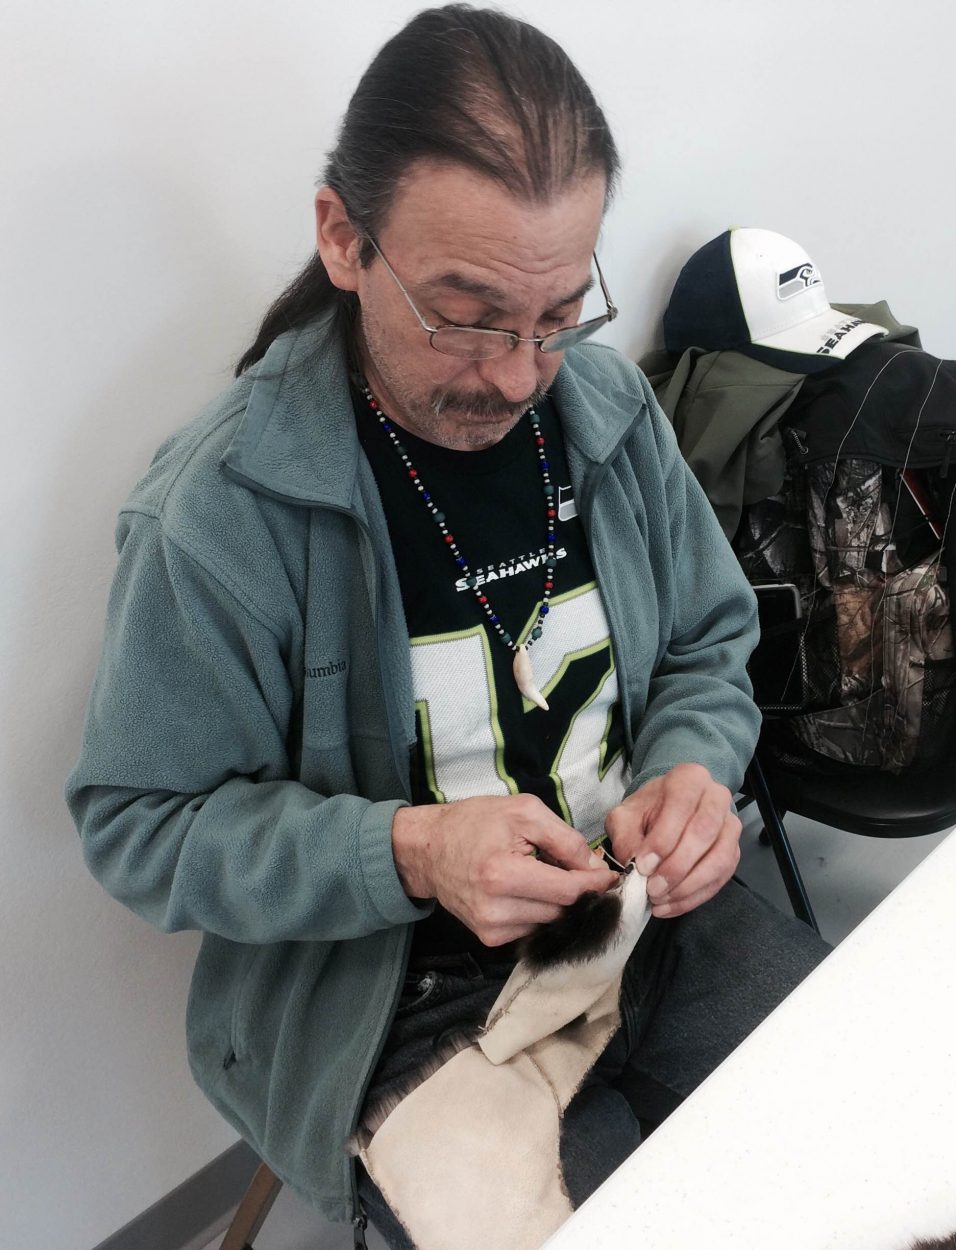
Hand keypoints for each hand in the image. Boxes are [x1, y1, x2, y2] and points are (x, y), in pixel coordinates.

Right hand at [391, 794, 616, 945]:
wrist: (428, 848)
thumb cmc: (475, 822)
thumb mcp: (524, 812)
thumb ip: (565, 840)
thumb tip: (595, 868)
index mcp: (503, 874)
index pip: (568, 890)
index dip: (595, 883)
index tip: (611, 875)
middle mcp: (495, 909)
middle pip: (562, 909)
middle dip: (577, 890)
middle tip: (577, 868)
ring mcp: (490, 929)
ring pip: (550, 922)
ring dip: (557, 902)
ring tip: (545, 875)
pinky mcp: (488, 938)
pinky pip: (532, 929)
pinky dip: (538, 911)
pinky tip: (527, 890)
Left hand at [604, 763, 740, 918]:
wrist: (665, 812)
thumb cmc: (646, 811)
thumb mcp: (626, 816)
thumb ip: (626, 837)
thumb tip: (634, 866)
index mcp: (689, 779)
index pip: (681, 806)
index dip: (663, 839)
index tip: (642, 866)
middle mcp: (717, 798)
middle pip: (704, 833)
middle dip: (677, 866)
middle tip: (652, 889)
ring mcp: (730, 826)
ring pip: (719, 859)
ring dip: (688, 886)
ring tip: (659, 900)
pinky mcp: (734, 853)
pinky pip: (720, 879)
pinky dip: (694, 897)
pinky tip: (669, 906)